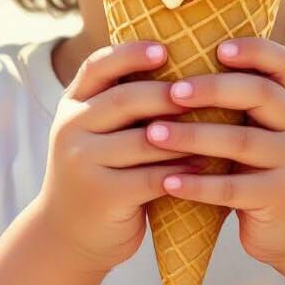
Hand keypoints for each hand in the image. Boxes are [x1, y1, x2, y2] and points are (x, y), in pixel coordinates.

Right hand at [35, 41, 205, 274]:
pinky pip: (150, 177)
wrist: (67, 235)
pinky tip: (205, 165)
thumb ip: (120, 101)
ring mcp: (81, 163)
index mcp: (72, 104)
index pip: (98, 66)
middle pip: (124, 100)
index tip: (164, 49)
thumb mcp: (96, 129)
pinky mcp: (101, 196)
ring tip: (217, 125)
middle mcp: (70, 128)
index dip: (131, 53)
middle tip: (203, 88)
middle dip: (166, 93)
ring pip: (142, 140)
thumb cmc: (99, 170)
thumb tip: (177, 61)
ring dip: (183, 134)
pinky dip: (181, 170)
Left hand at [144, 37, 284, 273]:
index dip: (252, 50)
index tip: (218, 47)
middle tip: (172, 91)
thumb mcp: (277, 129)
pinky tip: (168, 182)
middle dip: (212, 89)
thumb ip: (251, 103)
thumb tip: (187, 64)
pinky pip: (233, 189)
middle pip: (259, 94)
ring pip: (241, 141)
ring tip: (153, 133)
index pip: (282, 63)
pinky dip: (198, 185)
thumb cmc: (278, 168)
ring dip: (193, 136)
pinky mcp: (280, 198)